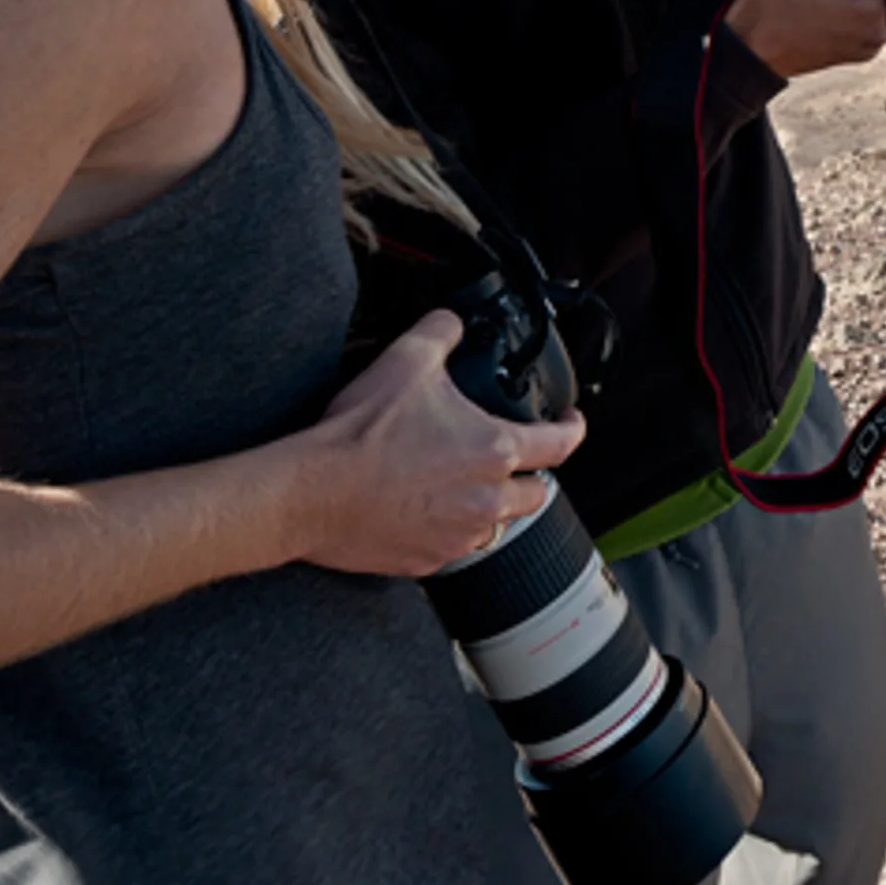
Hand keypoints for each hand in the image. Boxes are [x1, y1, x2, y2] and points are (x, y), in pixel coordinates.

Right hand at [288, 312, 582, 576]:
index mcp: (494, 452)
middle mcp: (486, 500)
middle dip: (530, 477)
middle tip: (512, 462)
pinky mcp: (428, 561)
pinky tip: (428, 513)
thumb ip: (440, 333)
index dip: (573, 428)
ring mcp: (459, 536)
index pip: (559, 444)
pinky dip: (451, 532)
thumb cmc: (358, 435)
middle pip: (535, 494)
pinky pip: (455, 549)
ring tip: (465, 488)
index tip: (570, 422)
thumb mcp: (406, 361)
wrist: (312, 492)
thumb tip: (450, 323)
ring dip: (490, 508)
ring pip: (496, 526)